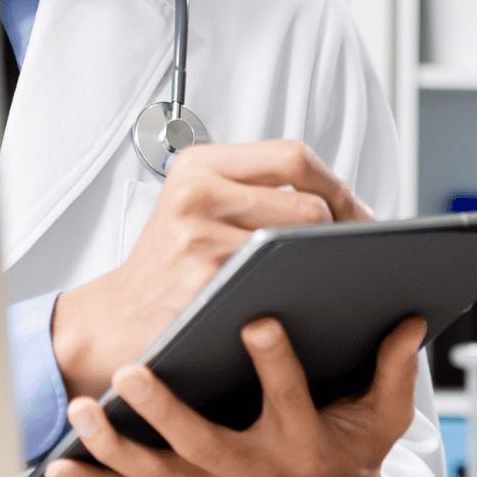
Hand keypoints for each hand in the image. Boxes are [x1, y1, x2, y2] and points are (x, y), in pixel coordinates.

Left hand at [46, 315, 427, 476]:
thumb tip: (409, 321)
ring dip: (116, 446)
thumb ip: (392, 370)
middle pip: (204, 443)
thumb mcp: (379, 418)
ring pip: (158, 474)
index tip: (256, 320)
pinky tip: (61, 463)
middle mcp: (252, 469)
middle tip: (134, 374)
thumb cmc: (345, 453)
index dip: (275, 363)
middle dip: (166, 411)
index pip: (289, 399)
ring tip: (86, 411)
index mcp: (301, 443)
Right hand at [51, 141, 370, 399]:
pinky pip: (278, 284)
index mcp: (199, 164)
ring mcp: (197, 238)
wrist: (116, 320)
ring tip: (339, 277)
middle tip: (356, 256)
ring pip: (299, 241)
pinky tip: (312, 305)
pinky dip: (303, 294)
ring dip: (327, 264)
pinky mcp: (202, 284)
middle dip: (342, 230)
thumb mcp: (197, 205)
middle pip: (307, 199)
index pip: (294, 156)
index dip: (340, 185)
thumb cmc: (171, 265)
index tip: (361, 216)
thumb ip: (254, 190)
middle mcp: (195, 192)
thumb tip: (347, 205)